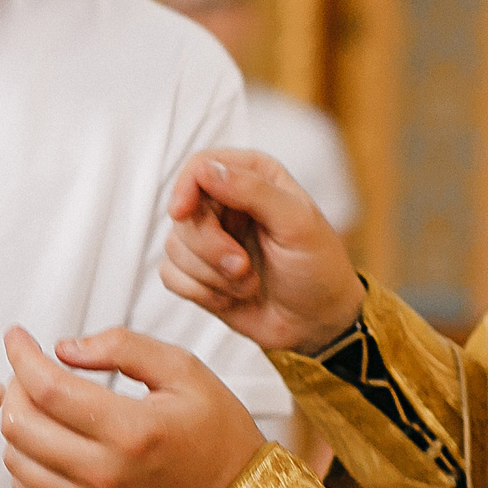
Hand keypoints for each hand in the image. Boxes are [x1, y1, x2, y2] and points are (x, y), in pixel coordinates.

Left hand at [1, 326, 266, 487]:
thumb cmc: (215, 432)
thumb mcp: (184, 370)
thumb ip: (123, 346)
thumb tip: (64, 348)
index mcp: (132, 430)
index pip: (47, 388)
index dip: (21, 355)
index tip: (16, 336)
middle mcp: (105, 474)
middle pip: (20, 424)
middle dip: (15, 386)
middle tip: (31, 370)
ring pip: (16, 460)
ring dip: (18, 423)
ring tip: (40, 404)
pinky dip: (25, 461)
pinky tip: (46, 440)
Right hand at [163, 151, 361, 351]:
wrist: (316, 321)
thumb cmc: (317, 268)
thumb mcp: (297, 223)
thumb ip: (253, 190)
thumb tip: (206, 169)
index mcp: (253, 177)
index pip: (199, 166)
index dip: (185, 188)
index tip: (182, 213)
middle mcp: (226, 203)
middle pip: (182, 211)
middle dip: (209, 246)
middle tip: (242, 266)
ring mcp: (209, 238)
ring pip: (174, 246)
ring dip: (210, 273)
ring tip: (248, 283)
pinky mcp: (197, 272)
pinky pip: (170, 275)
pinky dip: (199, 291)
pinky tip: (230, 297)